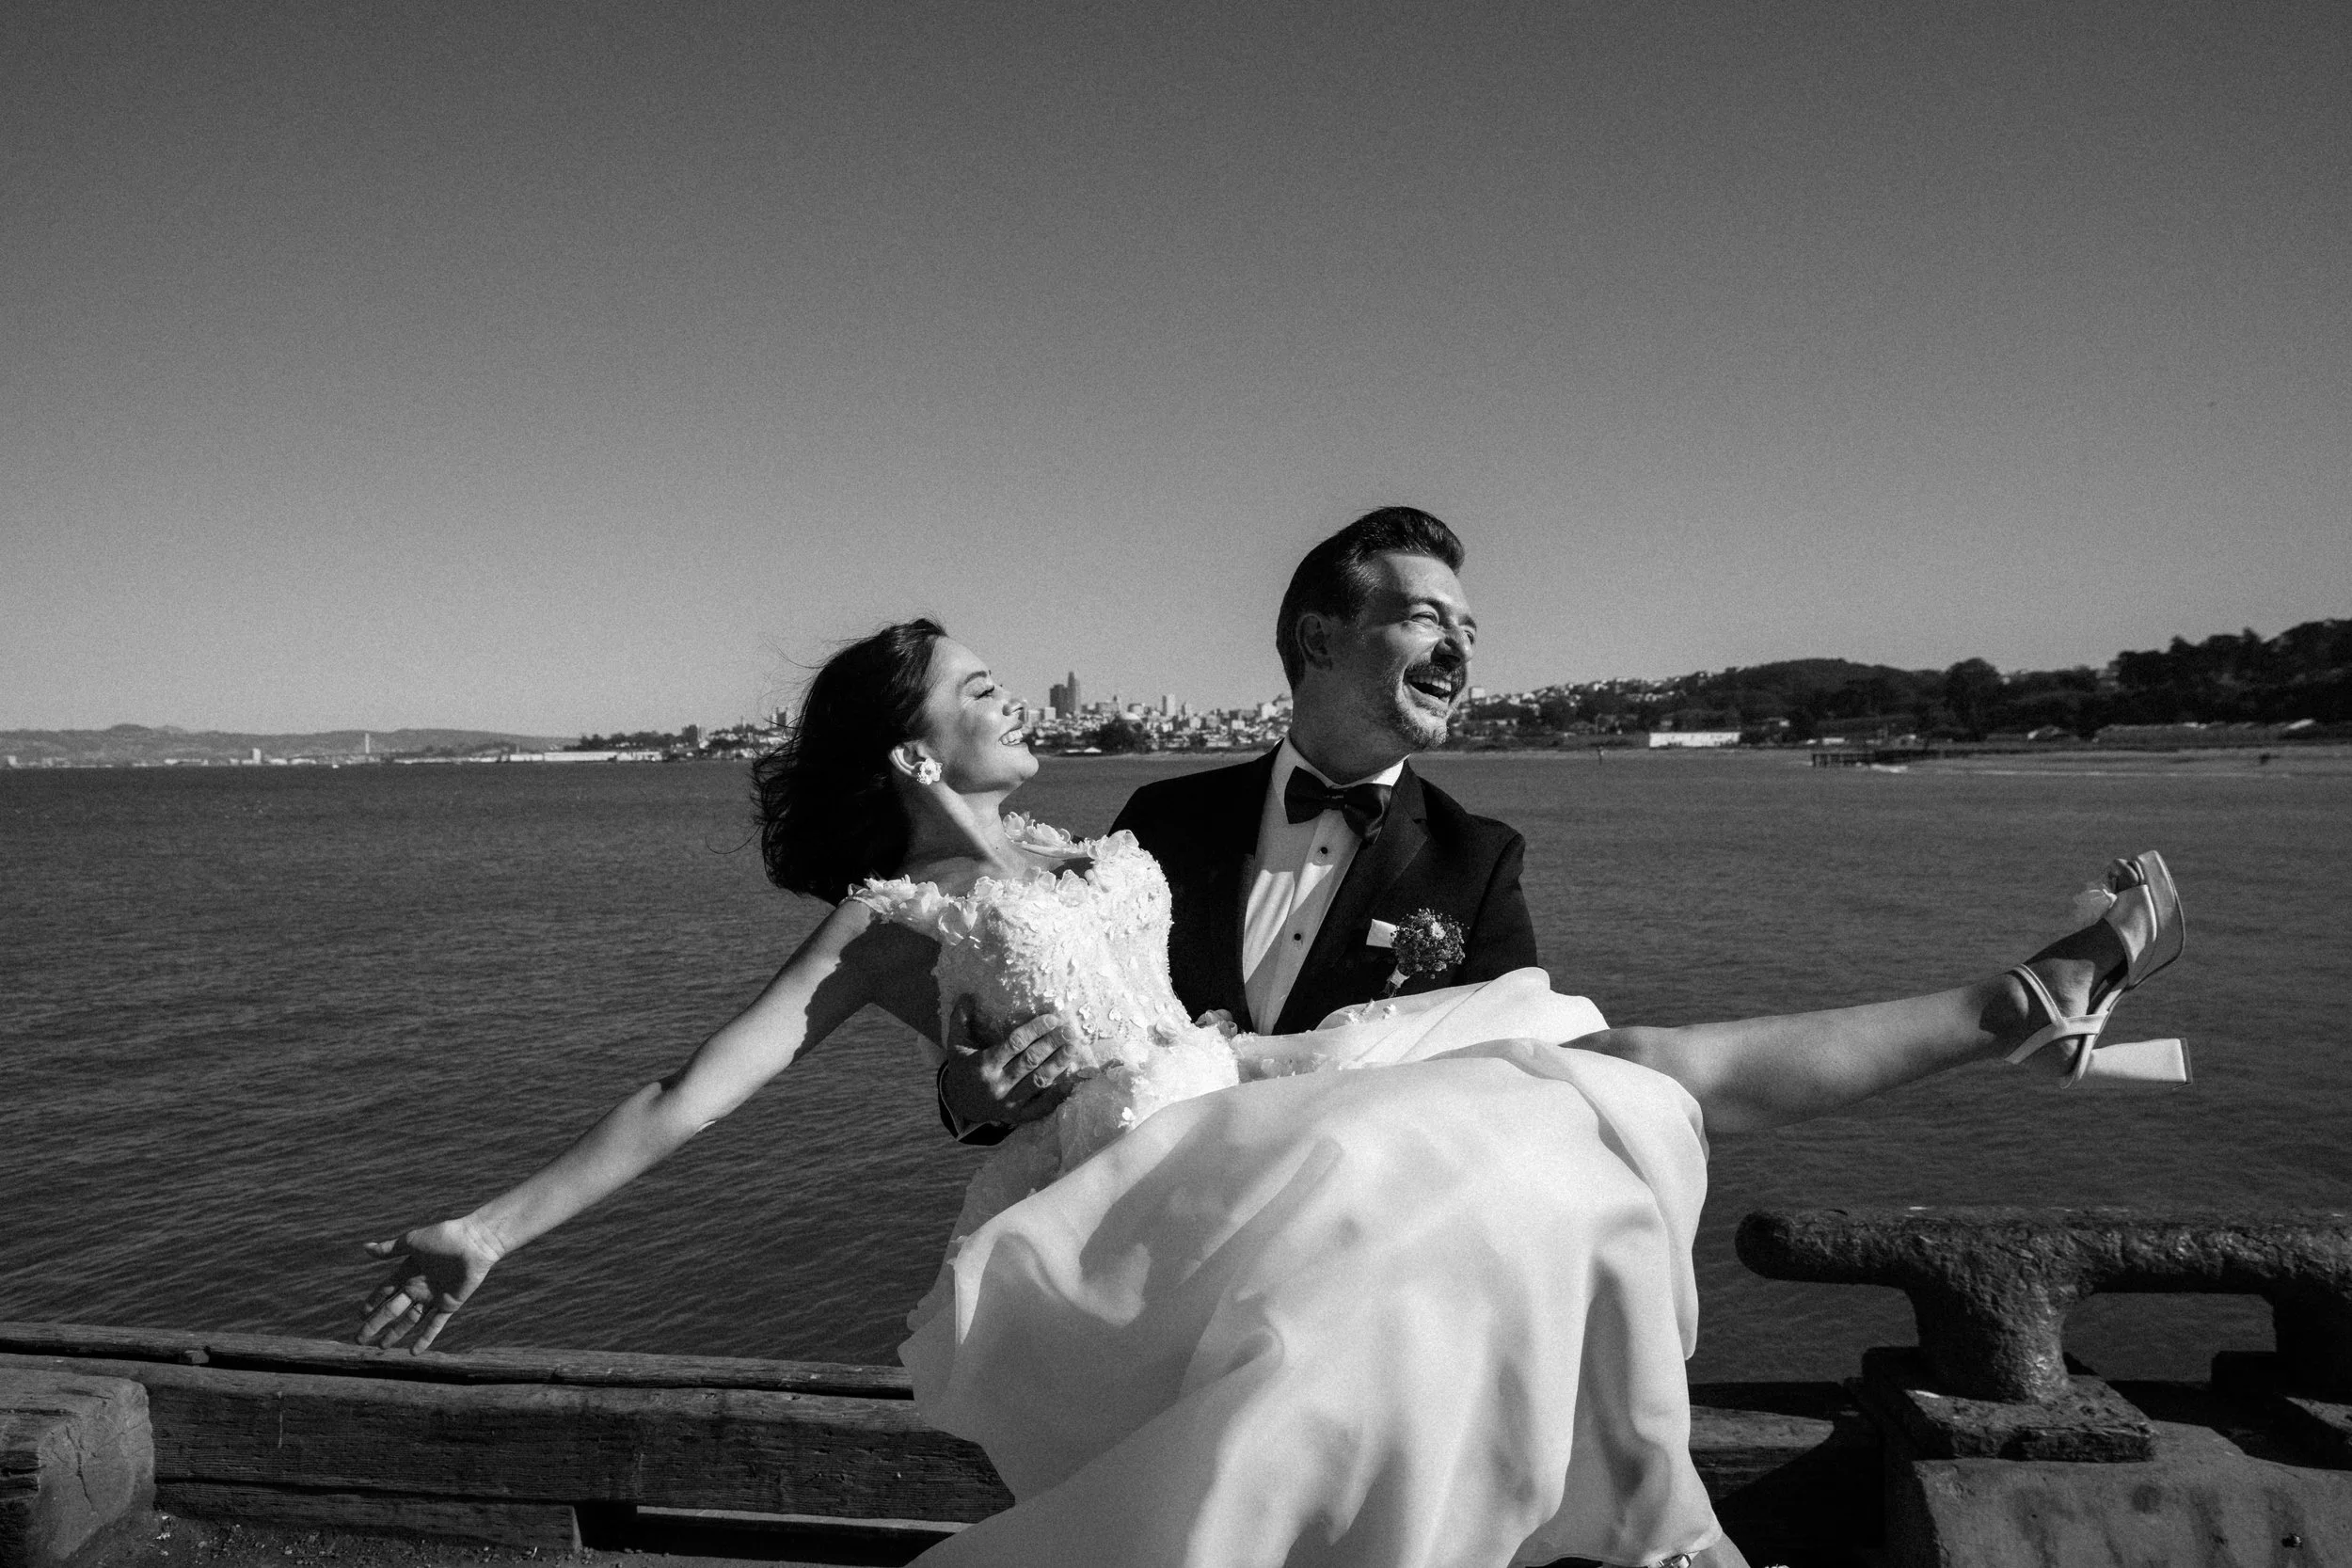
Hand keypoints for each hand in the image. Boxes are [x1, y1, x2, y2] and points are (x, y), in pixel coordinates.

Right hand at [358, 1216, 503, 1351]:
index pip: (385, 1290)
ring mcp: (433, 1297)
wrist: (475, 1242)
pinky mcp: (449, 1304)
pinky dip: (425, 1338)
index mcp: (408, 1271)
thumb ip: (390, 1249)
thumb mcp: (413, 1241)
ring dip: (396, 1333)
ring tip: (382, 1346)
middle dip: (376, 1324)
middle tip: (359, 1339)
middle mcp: (419, 1286)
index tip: (360, 1315)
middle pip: (392, 1309)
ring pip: (411, 1320)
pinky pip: (435, 1325)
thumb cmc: (444, 1237)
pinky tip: (414, 1352)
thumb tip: (364, 1248)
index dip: (373, 1302)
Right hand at [938, 997, 1081, 1127]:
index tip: (1052, 1019)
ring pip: (1038, 1081)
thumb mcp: (956, 1044)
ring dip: (1058, 1064)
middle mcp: (997, 1084)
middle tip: (1069, 1031)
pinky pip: (1040, 1108)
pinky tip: (1071, 1084)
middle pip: (1030, 1061)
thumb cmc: (962, 1068)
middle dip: (1052, 1044)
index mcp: (983, 1064)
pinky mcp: (1016, 1116)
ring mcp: (1008, 1102)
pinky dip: (1056, 1097)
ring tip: (1073, 1048)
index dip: (1035, 1030)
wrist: (959, 1104)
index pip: (1015, 1043)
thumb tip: (967, 996)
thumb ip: (960, 1019)